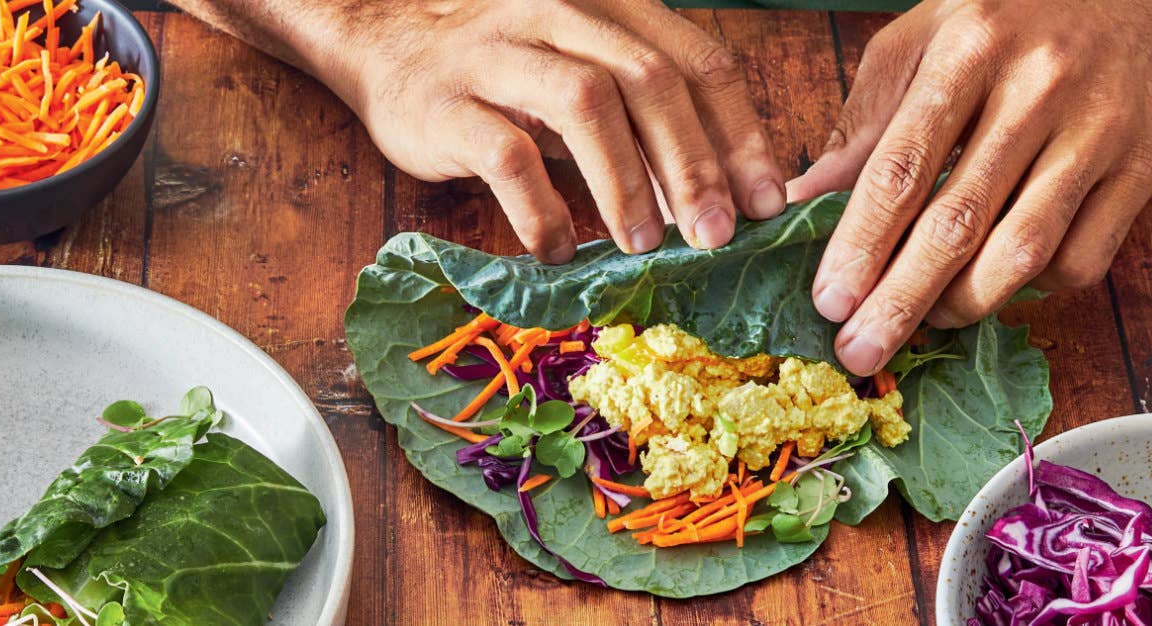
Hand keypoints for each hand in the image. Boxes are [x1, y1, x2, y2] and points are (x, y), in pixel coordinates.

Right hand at [175, 0, 785, 262]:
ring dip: (625, 183)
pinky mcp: (448, 103)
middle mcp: (560, 12)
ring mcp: (499, 53)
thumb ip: (645, 112)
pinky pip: (509, 157)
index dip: (740, 134)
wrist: (386, 44)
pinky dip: (543, 210)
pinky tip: (558, 248)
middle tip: (716, 234)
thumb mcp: (584, 66)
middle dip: (694, 164)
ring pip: (585, 105)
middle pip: (649, 80)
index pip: (697, 61)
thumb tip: (722, 192)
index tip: (765, 201)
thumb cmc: (505, 69)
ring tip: (643, 245)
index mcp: (610, 4)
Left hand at [787, 0, 1151, 374]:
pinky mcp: (1142, 167)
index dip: (860, 245)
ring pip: (1023, 251)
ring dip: (961, 306)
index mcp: (968, 52)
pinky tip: (993, 285)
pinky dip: (1033, 290)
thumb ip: (864, 122)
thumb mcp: (919, 41)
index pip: (901, 169)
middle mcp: (1038, 90)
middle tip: (858, 347)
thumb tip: (804, 201)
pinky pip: (1083, 258)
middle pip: (958, 222)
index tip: (829, 299)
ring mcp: (1098, 131)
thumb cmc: (1003, 17)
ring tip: (919, 324)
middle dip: (899, 299)